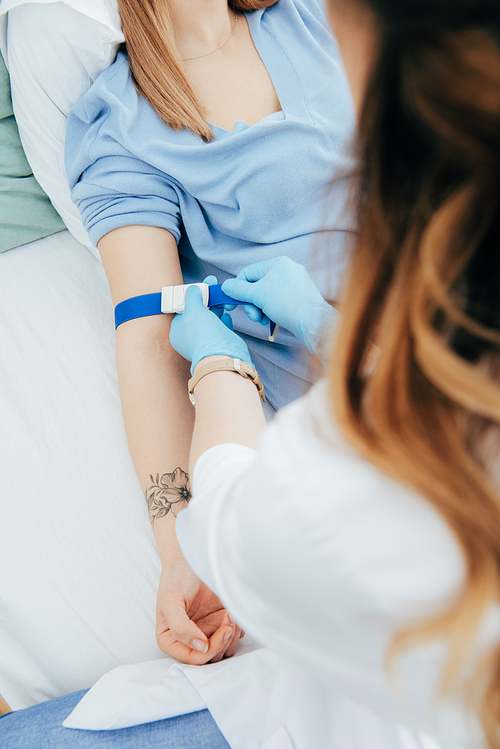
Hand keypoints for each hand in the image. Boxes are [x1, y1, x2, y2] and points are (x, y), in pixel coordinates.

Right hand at [156, 550, 243, 664]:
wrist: (191, 558)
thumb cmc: (176, 577)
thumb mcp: (170, 600)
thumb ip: (180, 627)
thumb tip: (200, 647)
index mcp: (171, 639)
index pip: (193, 658)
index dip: (209, 650)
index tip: (222, 631)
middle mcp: (190, 639)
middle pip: (211, 657)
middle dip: (223, 640)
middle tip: (228, 616)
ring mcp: (207, 631)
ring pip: (225, 650)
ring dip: (232, 633)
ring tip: (230, 612)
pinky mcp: (221, 622)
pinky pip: (235, 636)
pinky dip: (238, 625)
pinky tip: (232, 609)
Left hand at [169, 280, 251, 372]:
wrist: (220, 353)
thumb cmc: (201, 333)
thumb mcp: (192, 308)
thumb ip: (192, 297)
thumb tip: (193, 289)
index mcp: (177, 332)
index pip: (181, 311)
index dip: (189, 298)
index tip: (196, 288)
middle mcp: (190, 338)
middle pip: (197, 314)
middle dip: (204, 301)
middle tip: (210, 287)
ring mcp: (205, 341)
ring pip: (210, 320)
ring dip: (215, 308)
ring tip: (220, 297)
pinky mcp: (219, 343)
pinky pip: (221, 328)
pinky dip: (223, 320)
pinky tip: (226, 314)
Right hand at [222, 257, 337, 358]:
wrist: (313, 322)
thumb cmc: (287, 304)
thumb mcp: (258, 295)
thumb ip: (239, 290)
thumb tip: (225, 286)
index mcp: (278, 262)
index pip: (248, 272)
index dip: (238, 288)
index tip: (232, 302)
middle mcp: (287, 269)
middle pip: (257, 285)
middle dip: (251, 302)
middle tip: (252, 315)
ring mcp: (294, 283)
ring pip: (267, 295)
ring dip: (259, 308)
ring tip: (262, 319)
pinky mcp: (298, 296)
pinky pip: (277, 300)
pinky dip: (270, 310)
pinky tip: (270, 320)